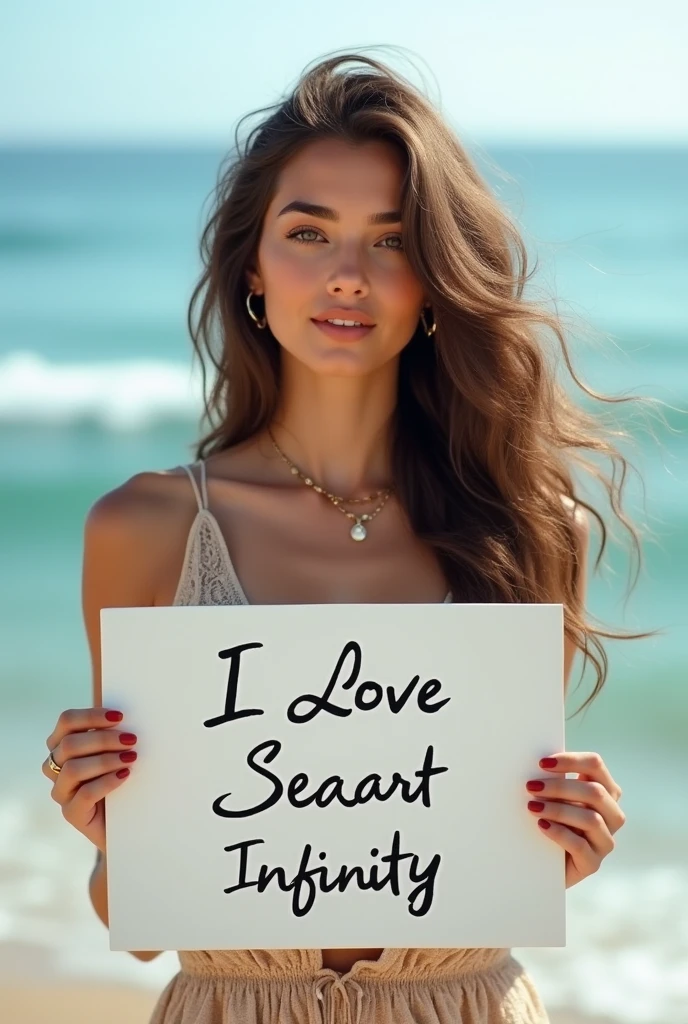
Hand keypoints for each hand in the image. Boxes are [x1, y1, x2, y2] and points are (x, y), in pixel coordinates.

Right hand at [43, 708, 136, 853]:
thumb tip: (124, 715)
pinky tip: (125, 775)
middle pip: (69, 744)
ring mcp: (62, 792)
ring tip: (130, 759)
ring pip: (73, 769)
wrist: (126, 820)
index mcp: (62, 745)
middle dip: (103, 739)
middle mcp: (55, 768)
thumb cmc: (120, 778)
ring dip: (105, 760)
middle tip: (131, 740)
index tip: (120, 716)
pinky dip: (107, 781)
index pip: (66, 721)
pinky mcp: (72, 813)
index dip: (91, 716)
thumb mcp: (114, 751)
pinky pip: (84, 794)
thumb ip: (111, 733)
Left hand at [525, 751, 624, 887]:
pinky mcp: (593, 863)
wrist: (545, 862)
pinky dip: (559, 833)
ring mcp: (605, 841)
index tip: (542, 763)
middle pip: (595, 792)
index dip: (570, 760)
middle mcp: (612, 815)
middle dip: (560, 787)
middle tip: (532, 786)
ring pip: (591, 819)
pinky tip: (542, 826)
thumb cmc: (552, 820)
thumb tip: (539, 764)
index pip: (596, 765)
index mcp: (606, 791)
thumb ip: (557, 781)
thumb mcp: (557, 797)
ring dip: (559, 810)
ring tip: (533, 807)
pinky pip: (580, 846)